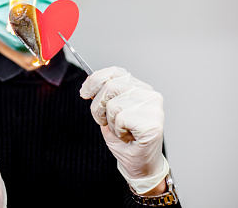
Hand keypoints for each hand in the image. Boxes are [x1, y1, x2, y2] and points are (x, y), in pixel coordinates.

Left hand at [80, 67, 168, 193]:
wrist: (139, 165)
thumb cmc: (126, 140)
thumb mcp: (108, 113)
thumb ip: (103, 96)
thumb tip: (88, 85)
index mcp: (140, 88)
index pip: (115, 72)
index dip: (95, 80)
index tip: (84, 92)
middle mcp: (149, 94)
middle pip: (110, 86)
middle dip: (98, 106)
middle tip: (104, 121)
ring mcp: (153, 107)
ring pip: (113, 104)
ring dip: (110, 121)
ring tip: (121, 130)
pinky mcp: (153, 122)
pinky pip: (121, 119)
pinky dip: (118, 130)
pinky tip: (128, 137)